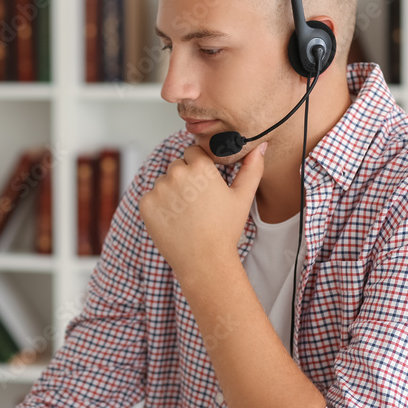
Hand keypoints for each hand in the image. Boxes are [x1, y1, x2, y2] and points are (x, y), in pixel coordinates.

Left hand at [139, 142, 266, 274]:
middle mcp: (177, 173)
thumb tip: (261, 146)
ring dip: (171, 193)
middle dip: (185, 179)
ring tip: (187, 215)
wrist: (204, 261)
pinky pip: (151, 198)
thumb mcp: (243, 197)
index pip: (193, 152)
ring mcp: (159, 189)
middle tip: (197, 204)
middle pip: (177, 166)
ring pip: (164, 182)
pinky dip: (159, 207)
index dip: (199, 168)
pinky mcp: (146, 204)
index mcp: (200, 167)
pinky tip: (174, 221)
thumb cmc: (225, 230)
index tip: (205, 186)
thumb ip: (252, 168)